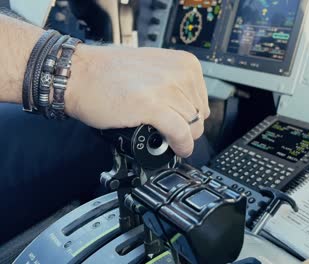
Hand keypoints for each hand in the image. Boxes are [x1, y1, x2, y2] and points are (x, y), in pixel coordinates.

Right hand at [65, 45, 209, 156]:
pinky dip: (181, 146)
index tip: (178, 122)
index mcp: (184, 63)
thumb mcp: (154, 69)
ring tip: (162, 136)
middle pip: (199, 116)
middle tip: (166, 131)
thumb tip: (188, 111)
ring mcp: (166, 89)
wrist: (78, 74)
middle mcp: (179, 73)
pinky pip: (180, 134)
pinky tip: (176, 149)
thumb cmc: (108, 72)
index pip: (203, 100)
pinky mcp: (152, 106)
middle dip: (185, 128)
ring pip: (192, 127)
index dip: (190, 116)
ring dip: (179, 138)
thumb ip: (174, 86)